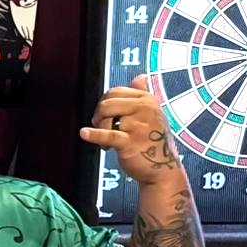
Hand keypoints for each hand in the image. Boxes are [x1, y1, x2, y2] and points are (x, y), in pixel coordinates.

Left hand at [79, 74, 185, 188]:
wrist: (162, 168)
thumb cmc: (153, 140)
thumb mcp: (152, 114)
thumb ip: (144, 94)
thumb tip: (141, 77)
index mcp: (148, 99)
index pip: (115, 92)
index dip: (104, 103)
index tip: (107, 117)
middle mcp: (145, 109)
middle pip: (107, 102)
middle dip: (99, 115)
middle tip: (102, 129)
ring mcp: (139, 125)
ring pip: (105, 117)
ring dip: (100, 129)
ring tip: (107, 142)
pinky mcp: (130, 142)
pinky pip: (107, 135)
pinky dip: (94, 134)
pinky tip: (85, 133)